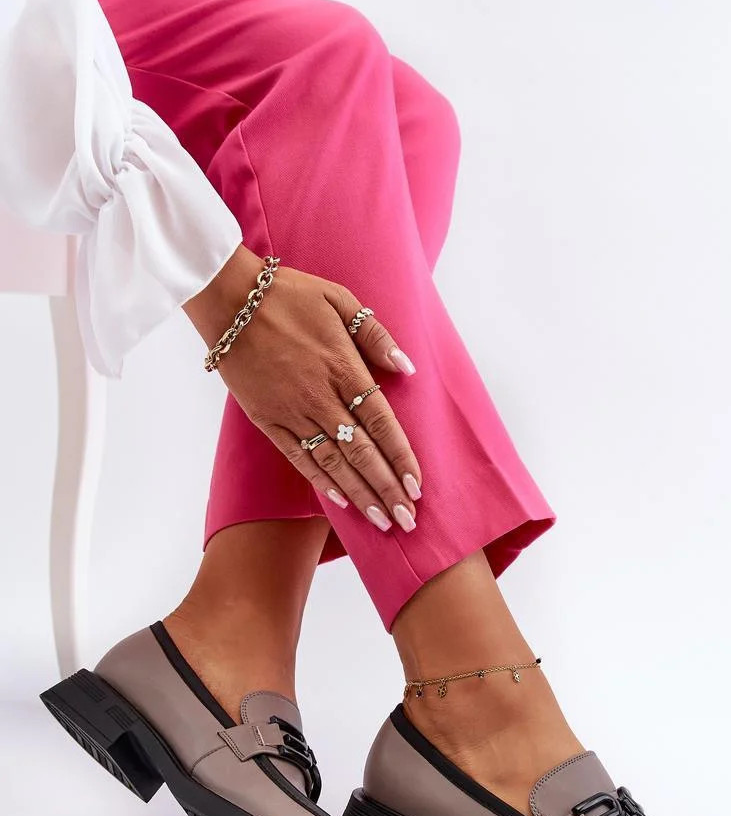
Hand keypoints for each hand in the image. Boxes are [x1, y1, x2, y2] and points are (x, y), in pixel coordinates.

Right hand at [184, 244, 420, 531]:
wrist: (228, 299)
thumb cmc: (288, 294)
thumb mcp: (339, 299)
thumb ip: (375, 336)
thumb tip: (406, 368)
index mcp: (342, 366)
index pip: (380, 422)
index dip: (401, 457)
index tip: (418, 485)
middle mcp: (319, 396)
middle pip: (361, 452)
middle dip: (387, 489)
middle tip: (407, 520)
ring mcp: (291, 411)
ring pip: (333, 463)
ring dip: (360, 495)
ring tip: (381, 521)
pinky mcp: (266, 419)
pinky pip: (298, 457)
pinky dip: (321, 480)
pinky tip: (341, 501)